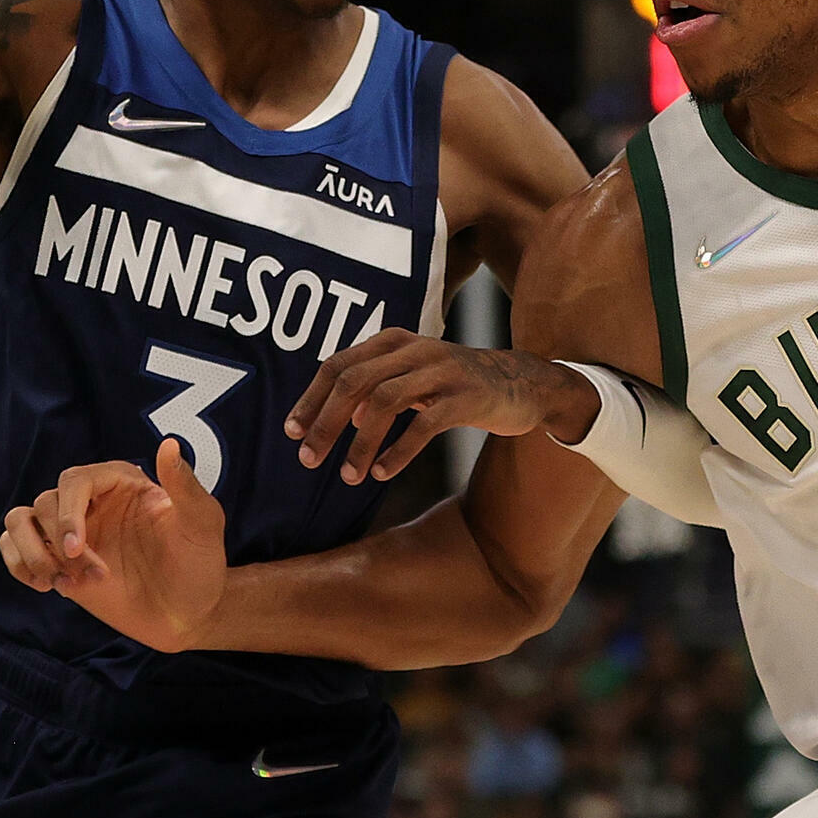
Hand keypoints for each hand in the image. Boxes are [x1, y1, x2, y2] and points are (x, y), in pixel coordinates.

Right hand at [0, 439, 227, 652]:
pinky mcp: (58, 559)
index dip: (68, 513)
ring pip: (19, 520)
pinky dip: (20, 565)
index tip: (75, 548)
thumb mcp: (202, 524)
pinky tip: (49, 586)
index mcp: (122, 482)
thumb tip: (169, 444)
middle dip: (59, 543)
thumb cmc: (199, 564)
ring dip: (32, 553)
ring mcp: (72, 531)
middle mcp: (92, 501)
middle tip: (93, 576)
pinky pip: (14, 548)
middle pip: (45, 502)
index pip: (74, 480)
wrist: (188, 613)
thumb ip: (184, 485)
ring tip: (60, 583)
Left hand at [285, 331, 601, 485]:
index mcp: (396, 341)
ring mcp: (442, 371)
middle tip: (308, 459)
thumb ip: (379, 388)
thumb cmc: (460, 384)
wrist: (526, 383)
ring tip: (348, 476)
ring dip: (359, 444)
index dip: (310, 400)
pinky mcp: (466, 397)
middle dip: (325, 423)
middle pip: (354, 382)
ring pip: (384, 403)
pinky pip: (423, 425)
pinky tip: (382, 472)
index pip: (338, 365)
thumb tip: (342, 418)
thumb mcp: (416, 376)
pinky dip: (397, 451)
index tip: (291, 432)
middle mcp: (416, 349)